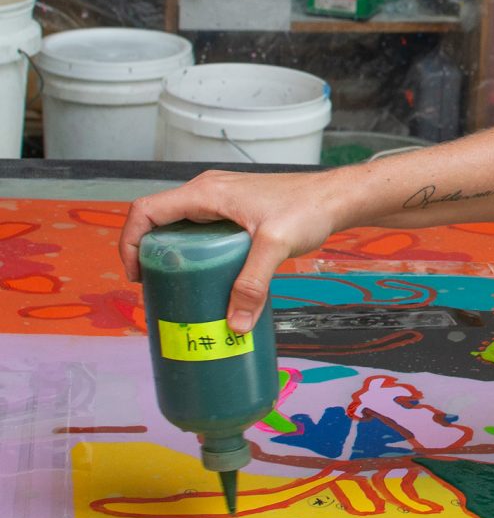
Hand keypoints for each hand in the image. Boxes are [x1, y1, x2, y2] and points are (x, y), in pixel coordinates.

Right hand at [120, 169, 346, 333]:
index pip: (146, 210)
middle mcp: (208, 192)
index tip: (137, 277)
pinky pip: (201, 229)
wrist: (338, 197)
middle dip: (149, 254)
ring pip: (180, 225)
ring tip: (178, 289)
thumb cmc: (309, 209)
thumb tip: (235, 325)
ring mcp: (222, 200)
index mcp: (206, 192)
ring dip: (172, 254)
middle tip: (156, 290)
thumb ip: (253, 284)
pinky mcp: (236, 210)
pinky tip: (205, 277)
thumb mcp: (276, 246)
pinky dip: (194, 251)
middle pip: (159, 220)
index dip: (130, 242)